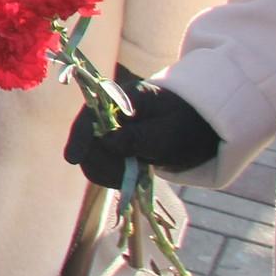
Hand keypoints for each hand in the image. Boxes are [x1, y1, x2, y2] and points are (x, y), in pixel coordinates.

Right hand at [64, 67, 220, 189]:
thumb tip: (107, 140)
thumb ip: (139, 136)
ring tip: (133, 175)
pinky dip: (113, 175)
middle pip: (87, 139)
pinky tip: (130, 176)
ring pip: (92, 156)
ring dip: (108, 171)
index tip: (73, 159)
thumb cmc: (189, 126)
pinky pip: (102, 165)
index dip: (80, 136)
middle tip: (124, 174)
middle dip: (100, 160)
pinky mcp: (115, 147)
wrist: (203, 129)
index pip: (91, 115)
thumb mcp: (170, 132)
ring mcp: (111, 130)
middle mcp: (110, 113)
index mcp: (124, 99)